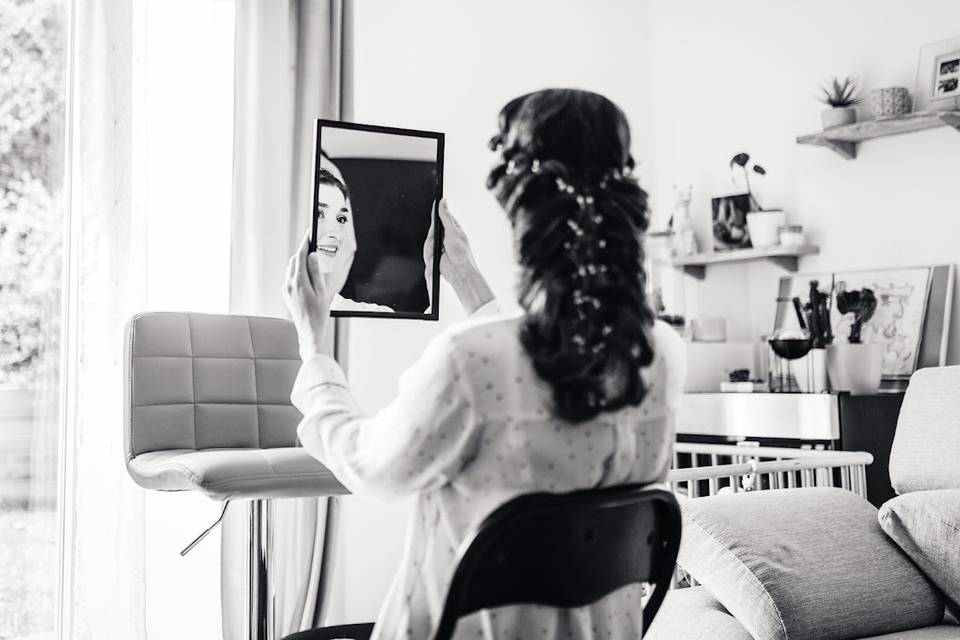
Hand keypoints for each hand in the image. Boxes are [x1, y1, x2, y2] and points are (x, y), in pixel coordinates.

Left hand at [282, 230, 355, 359]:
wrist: (309, 332)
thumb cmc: (318, 315)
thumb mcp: (322, 291)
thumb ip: (316, 272)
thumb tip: (311, 257)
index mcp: (299, 281)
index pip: (300, 256)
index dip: (305, 243)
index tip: (309, 234)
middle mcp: (289, 284)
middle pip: (294, 261)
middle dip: (302, 252)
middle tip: (313, 247)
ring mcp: (287, 290)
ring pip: (291, 269)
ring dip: (299, 263)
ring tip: (311, 262)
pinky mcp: (287, 295)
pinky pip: (290, 278)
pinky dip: (297, 272)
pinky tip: (306, 277)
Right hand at [423, 199, 494, 314]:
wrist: (458, 272)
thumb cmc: (461, 254)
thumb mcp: (453, 231)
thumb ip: (445, 216)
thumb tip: (443, 201)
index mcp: (452, 228)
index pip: (441, 216)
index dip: (435, 212)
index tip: (432, 204)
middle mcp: (445, 236)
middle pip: (431, 229)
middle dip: (432, 234)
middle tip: (440, 240)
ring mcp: (438, 246)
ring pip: (427, 241)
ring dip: (431, 247)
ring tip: (441, 252)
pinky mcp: (432, 255)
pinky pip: (425, 251)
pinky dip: (429, 254)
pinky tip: (436, 258)